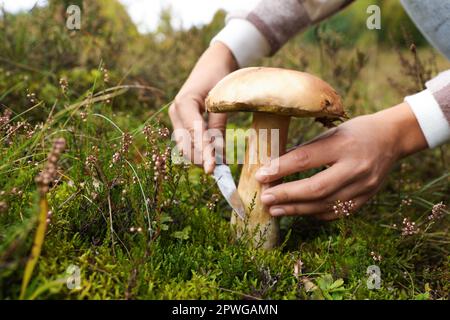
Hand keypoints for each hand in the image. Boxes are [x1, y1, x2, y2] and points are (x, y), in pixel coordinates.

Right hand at [169, 42, 236, 172]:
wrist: (215, 62)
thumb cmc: (220, 76)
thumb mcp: (222, 98)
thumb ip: (219, 123)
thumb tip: (220, 152)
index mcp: (184, 103)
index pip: (194, 134)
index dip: (204, 153)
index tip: (213, 169)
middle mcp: (176, 112)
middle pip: (185, 145)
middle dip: (201, 159)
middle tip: (220, 172)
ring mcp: (177, 117)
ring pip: (185, 146)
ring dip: (200, 157)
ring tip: (219, 166)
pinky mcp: (182, 121)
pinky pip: (189, 141)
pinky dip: (200, 150)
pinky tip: (214, 157)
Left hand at [255, 103, 427, 219]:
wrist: (393, 139)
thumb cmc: (356, 131)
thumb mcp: (331, 132)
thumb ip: (306, 150)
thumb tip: (275, 166)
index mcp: (344, 144)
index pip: (305, 159)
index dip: (280, 169)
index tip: (260, 176)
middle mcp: (356, 167)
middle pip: (316, 188)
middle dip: (286, 195)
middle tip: (265, 198)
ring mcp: (364, 186)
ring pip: (324, 204)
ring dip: (296, 209)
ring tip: (274, 210)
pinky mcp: (366, 198)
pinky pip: (336, 212)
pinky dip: (314, 213)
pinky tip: (298, 212)